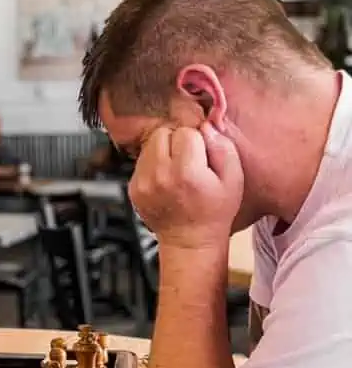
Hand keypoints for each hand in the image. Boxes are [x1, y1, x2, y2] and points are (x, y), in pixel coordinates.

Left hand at [129, 123, 243, 250]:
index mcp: (187, 172)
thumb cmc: (214, 212)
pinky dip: (153, 165)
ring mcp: (143, 182)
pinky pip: (141, 161)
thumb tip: (207, 126)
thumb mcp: (234, 180)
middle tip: (188, 160)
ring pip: (150, 145)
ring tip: (176, 170)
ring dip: (163, 151)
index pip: (186, 132)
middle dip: (176, 141)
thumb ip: (223, 147)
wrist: (190, 241)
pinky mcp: (133, 187)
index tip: (201, 156)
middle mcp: (160, 175)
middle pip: (163, 133)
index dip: (197, 141)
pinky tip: (166, 180)